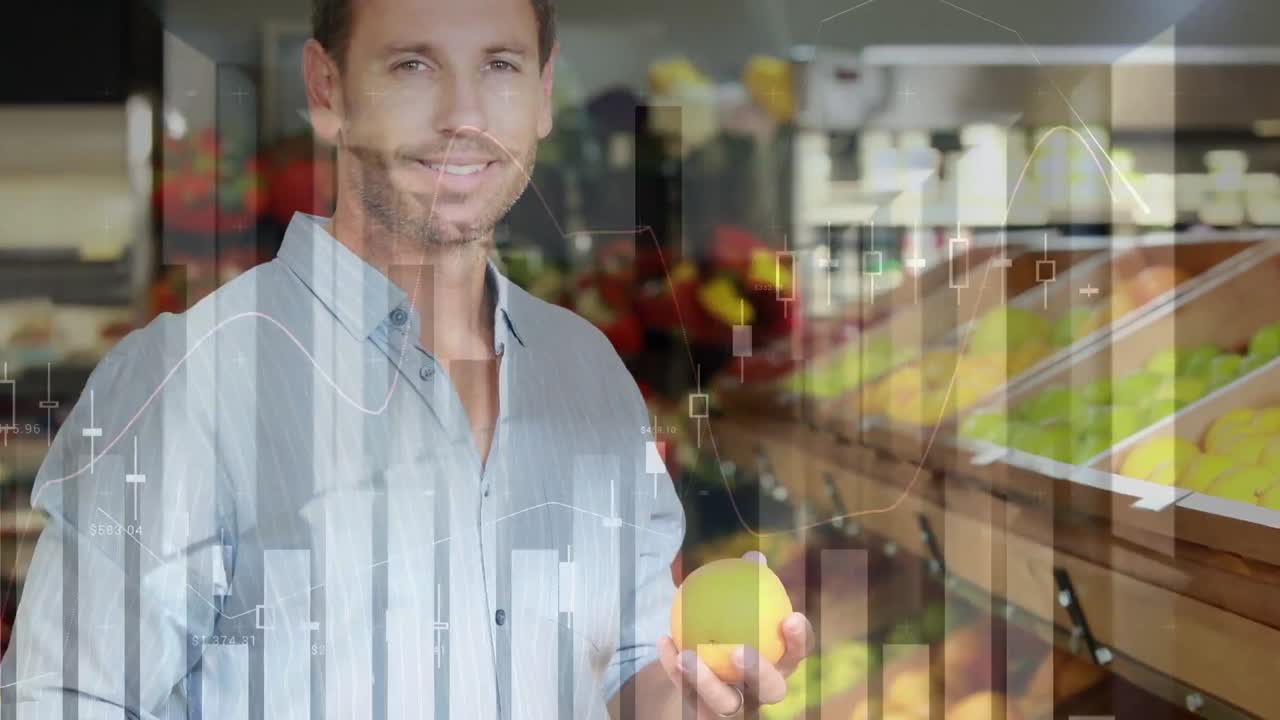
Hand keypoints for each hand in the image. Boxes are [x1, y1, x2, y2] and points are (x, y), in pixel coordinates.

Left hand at [657, 551, 815, 716]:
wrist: (701, 665)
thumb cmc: (730, 626)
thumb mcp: (739, 604)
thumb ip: (749, 584)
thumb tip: (755, 558)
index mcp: (779, 662)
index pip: (797, 653)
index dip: (800, 640)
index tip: (790, 617)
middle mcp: (762, 690)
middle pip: (771, 690)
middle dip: (759, 672)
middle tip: (738, 649)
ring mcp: (735, 708)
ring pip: (726, 705)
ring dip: (706, 682)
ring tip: (688, 655)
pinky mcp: (704, 715)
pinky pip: (688, 698)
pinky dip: (675, 672)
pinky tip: (664, 642)